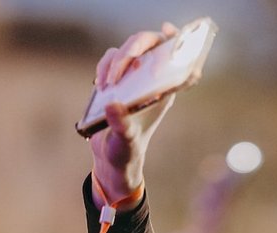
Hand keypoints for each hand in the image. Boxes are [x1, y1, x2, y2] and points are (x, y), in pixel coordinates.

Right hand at [89, 23, 179, 206]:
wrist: (112, 158)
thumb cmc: (127, 151)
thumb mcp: (126, 141)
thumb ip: (122, 125)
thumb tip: (114, 104)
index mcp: (163, 92)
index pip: (176, 60)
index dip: (176, 41)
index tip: (168, 31)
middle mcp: (150, 81)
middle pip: (149, 46)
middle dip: (134, 48)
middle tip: (124, 60)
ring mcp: (133, 79)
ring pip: (128, 50)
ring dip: (115, 61)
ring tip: (106, 84)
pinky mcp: (116, 80)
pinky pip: (112, 59)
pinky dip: (104, 67)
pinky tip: (100, 85)